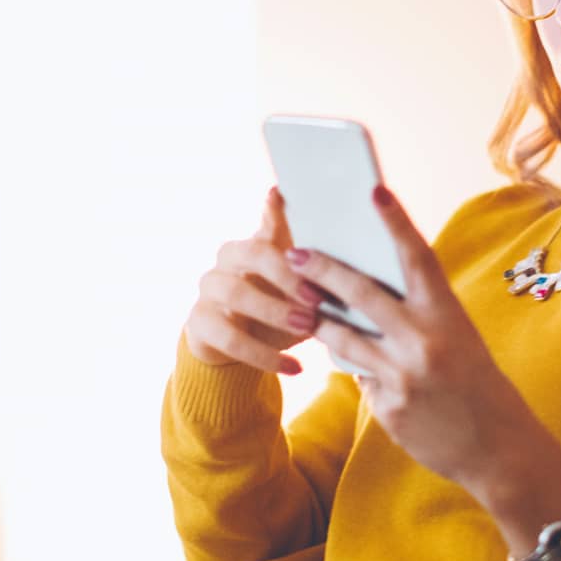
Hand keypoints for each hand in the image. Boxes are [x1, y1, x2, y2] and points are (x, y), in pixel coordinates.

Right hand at [182, 186, 330, 374]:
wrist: (237, 349)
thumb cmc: (280, 311)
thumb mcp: (302, 294)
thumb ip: (322, 275)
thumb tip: (361, 265)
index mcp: (255, 243)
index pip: (267, 220)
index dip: (275, 210)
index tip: (282, 194)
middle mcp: (227, 259)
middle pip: (252, 253)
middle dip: (288, 274)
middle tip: (318, 297)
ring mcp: (208, 289)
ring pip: (236, 294)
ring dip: (275, 311)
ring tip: (308, 328)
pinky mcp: (199, 323)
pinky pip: (230, 338)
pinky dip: (265, 355)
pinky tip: (295, 367)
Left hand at [285, 184, 539, 489]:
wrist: (500, 451)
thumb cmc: (477, 384)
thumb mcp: (458, 338)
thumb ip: (417, 315)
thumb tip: (361, 293)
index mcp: (448, 316)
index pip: (417, 258)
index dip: (395, 222)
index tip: (373, 191)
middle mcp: (423, 341)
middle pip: (359, 293)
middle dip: (321, 270)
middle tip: (294, 252)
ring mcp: (402, 376)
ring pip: (342, 338)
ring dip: (320, 322)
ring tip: (303, 310)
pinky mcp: (387, 408)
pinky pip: (360, 378)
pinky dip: (362, 372)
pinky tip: (374, 375)